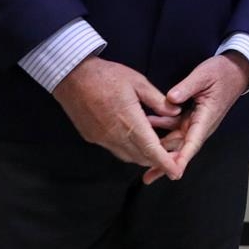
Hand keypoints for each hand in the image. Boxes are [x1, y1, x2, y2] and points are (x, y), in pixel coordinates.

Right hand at [53, 56, 183, 180]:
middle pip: (141, 157)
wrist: (72, 77)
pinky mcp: (92, 137)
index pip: (150, 149)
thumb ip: (158, 101)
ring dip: (144, 157)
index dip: (165, 163)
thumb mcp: (139, 82)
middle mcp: (114, 135)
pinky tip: (136, 140)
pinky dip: (129, 150)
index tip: (176, 172)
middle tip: (173, 155)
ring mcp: (101, 138)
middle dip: (158, 161)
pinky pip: (115, 150)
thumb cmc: (107, 76)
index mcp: (129, 121)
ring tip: (158, 148)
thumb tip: (176, 113)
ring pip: (128, 156)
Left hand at [146, 52, 248, 182]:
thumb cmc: (222, 73)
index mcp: (206, 117)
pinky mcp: (192, 117)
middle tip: (148, 176)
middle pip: (182, 148)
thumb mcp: (203, 76)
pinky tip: (147, 123)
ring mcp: (196, 121)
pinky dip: (161, 128)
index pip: (193, 142)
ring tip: (140, 153)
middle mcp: (201, 124)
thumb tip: (170, 99)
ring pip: (176, 140)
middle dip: (166, 163)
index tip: (173, 172)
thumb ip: (186, 87)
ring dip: (160, 147)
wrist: (235, 70)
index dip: (182, 158)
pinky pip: (175, 127)